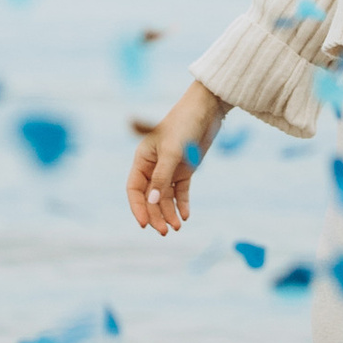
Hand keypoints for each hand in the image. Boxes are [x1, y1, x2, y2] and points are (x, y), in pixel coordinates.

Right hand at [127, 80, 224, 235]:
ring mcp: (170, 169)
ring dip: (169, 213)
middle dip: (156, 214)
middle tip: (165, 232)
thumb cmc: (184, 125)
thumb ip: (162, 178)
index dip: (137, 207)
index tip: (144, 224)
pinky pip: (181, 192)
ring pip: (165, 197)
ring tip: (177, 227)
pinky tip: (185, 216)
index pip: (134, 189)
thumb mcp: (172, 152)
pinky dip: (182, 204)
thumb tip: (151, 202)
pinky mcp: (185, 170)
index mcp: (142, 159)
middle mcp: (153, 166)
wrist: (207, 111)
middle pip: (150, 197)